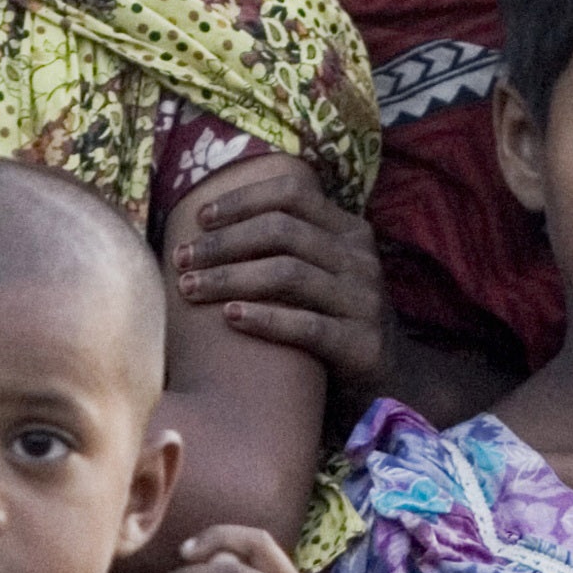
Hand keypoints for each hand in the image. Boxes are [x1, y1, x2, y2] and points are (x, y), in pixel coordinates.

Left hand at [175, 173, 386, 399]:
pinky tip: (230, 318)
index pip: (293, 192)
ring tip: (191, 288)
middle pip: (281, 231)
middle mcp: (360, 259)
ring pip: (288, 274)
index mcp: (349, 230)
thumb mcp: (322, 272)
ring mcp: (365, 301)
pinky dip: (264, 318)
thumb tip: (209, 222)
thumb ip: (286, 245)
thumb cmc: (334, 319)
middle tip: (183, 259)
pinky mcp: (362, 345)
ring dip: (231, 277)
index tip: (200, 218)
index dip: (243, 200)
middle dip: (223, 242)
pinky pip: (307, 326)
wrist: (389, 380)